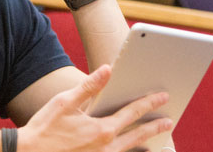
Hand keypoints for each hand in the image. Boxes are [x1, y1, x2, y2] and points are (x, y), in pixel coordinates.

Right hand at [18, 65, 171, 151]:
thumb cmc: (44, 129)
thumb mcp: (64, 102)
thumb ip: (89, 86)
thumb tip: (108, 69)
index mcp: (101, 130)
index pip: (132, 113)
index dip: (149, 103)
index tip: (163, 97)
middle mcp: (106, 148)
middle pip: (137, 135)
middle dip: (154, 127)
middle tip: (169, 121)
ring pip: (129, 151)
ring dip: (143, 144)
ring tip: (154, 140)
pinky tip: (132, 151)